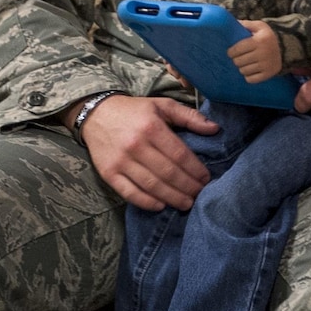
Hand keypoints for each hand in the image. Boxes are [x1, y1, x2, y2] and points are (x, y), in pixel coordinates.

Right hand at [77, 94, 216, 210]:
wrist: (95, 114)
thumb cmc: (133, 110)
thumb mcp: (162, 105)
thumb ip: (189, 116)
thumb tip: (215, 129)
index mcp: (151, 126)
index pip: (180, 154)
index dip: (196, 170)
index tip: (206, 179)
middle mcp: (135, 145)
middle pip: (168, 173)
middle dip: (188, 187)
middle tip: (200, 195)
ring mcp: (120, 161)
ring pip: (152, 186)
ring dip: (172, 198)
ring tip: (186, 204)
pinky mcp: (108, 173)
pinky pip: (130, 193)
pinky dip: (147, 202)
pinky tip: (161, 205)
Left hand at [229, 21, 284, 81]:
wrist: (287, 48)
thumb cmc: (268, 37)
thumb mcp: (259, 26)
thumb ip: (246, 24)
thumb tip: (233, 24)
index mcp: (259, 41)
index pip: (237, 49)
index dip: (231, 52)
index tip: (231, 52)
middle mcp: (263, 53)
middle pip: (238, 61)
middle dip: (236, 59)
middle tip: (238, 57)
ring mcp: (266, 65)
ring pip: (243, 71)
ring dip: (242, 67)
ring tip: (245, 63)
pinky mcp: (268, 74)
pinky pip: (251, 79)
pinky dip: (248, 76)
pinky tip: (251, 70)